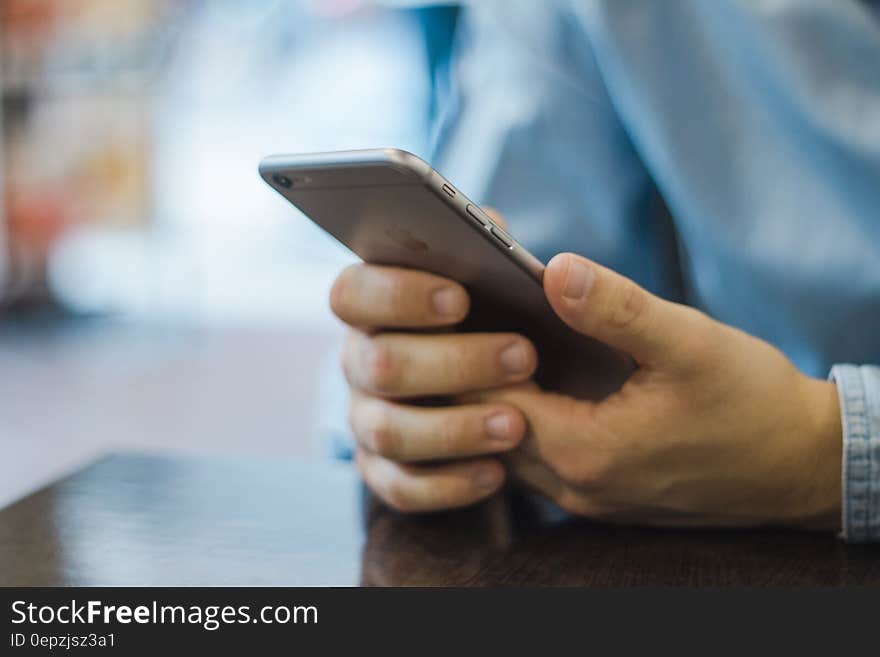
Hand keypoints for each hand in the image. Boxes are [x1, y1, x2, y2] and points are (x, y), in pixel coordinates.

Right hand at [331, 212, 538, 511]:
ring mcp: (367, 418)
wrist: (512, 383)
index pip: (352, 293)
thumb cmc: (497, 313)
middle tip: (523, 356)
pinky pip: (402, 487)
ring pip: (388, 431)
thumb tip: (492, 231)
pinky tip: (497, 473)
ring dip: (454, 428)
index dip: (398, 295)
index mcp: (372, 304)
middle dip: (453, 363)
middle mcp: (359, 360)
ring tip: (517, 424)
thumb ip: (487, 244)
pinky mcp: (385, 470)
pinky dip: (448, 484)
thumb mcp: (495, 274)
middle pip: (377, 364)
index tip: (460, 298)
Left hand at [467, 252, 842, 529]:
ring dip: (495, 400)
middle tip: (462, 320)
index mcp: (584, 451)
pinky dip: (525, 419)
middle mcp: (574, 486)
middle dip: (471, 375)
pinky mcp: (602, 495)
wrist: (803, 465)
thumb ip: (616, 308)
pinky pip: (540, 459)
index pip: (488, 400)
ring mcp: (587, 498)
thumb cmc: (753, 404)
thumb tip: (554, 269)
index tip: (457, 307)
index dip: (468, 352)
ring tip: (490, 344)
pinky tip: (534, 379)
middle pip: (489, 428)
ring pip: (510, 448)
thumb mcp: (688, 343)